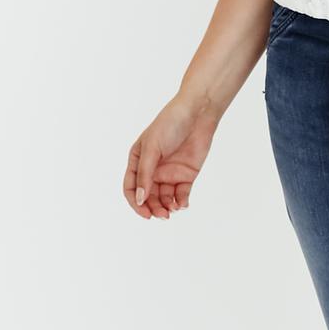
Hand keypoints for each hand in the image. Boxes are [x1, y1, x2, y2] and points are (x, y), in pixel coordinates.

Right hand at [123, 93, 218, 218]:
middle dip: (153, 208)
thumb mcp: (152, 148)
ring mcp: (169, 173)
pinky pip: (181, 194)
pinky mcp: (186, 175)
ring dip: (167, 207)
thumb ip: (146, 174)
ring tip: (173, 210)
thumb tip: (140, 199)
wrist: (196, 114)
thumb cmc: (169, 124)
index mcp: (138, 161)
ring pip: (164, 198)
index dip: (136, 203)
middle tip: (162, 215)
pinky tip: (183, 204)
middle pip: (148, 197)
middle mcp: (152, 170)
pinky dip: (181, 202)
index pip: (131, 188)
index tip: (145, 213)